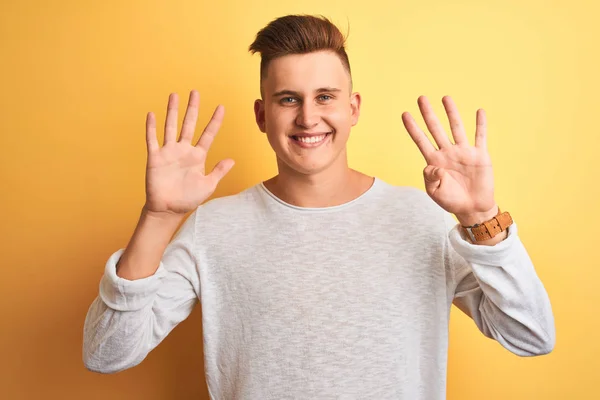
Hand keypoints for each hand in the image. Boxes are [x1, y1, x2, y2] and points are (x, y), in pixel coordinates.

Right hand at [143, 90, 233, 217]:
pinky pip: (152, 140)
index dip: (215, 121)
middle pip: (189, 124)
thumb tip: (232, 160)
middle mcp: (183, 150)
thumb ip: (218, 171)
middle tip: (195, 92)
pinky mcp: (155, 158)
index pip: (208, 134)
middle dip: (192, 108)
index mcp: (198, 156)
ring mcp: (169, 152)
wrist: (168, 210)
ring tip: (174, 96)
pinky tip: (152, 114)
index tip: (221, 107)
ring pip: (171, 127)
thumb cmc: (188, 199)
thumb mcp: (208, 185)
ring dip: (172, 112)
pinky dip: (151, 127)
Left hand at [402, 96, 496, 225]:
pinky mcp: (480, 155)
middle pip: (436, 129)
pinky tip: (479, 112)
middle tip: (421, 98)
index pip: (421, 141)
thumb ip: (430, 179)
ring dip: (451, 113)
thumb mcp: (434, 192)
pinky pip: (480, 137)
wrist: (472, 208)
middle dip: (428, 114)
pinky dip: (481, 125)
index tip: (405, 114)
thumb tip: (437, 167)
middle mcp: (448, 152)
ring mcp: (464, 152)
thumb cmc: (451, 201)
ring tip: (445, 98)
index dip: (413, 128)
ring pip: (456, 128)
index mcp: (434, 161)